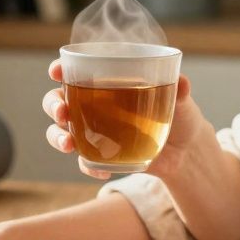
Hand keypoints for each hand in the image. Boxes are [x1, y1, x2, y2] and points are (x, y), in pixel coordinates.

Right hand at [42, 59, 206, 180]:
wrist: (185, 152)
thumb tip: (182, 82)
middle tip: (62, 112)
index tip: (57, 71)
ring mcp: (93, 130)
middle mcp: (93, 104)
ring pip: (60, 130)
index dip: (60, 69)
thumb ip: (180, 90)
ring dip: (57, 136)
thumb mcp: (182, 101)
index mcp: (107, 81)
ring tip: (68, 144)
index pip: (75, 70)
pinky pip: (84, 160)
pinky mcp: (100, 154)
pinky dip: (88, 166)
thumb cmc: (180, 115)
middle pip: (58, 100)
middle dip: (53, 105)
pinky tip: (101, 170)